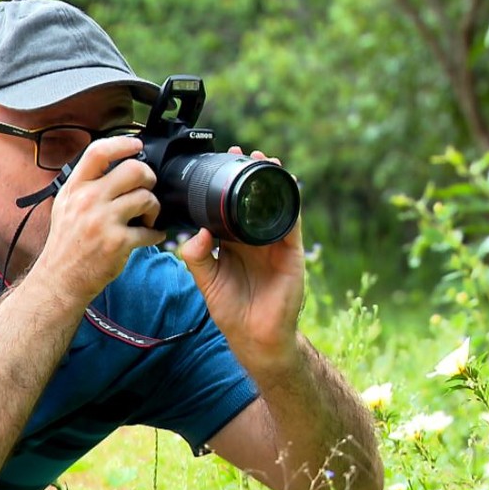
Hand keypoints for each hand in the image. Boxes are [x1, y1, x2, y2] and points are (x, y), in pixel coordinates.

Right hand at [35, 136, 164, 303]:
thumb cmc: (66, 242)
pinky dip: (156, 234)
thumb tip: (114, 163)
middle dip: (149, 177)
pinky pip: (150, 231)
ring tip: (148, 217)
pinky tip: (151, 236)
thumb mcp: (65, 204)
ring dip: (154, 208)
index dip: (122, 143)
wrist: (60, 278)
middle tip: (149, 187)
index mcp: (75, 187)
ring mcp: (103, 221)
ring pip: (146, 198)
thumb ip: (85, 183)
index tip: (136, 145)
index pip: (98, 152)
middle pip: (133, 170)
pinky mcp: (118, 242)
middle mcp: (88, 200)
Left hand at [180, 147, 304, 371]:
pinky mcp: (290, 250)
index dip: (224, 185)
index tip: (218, 163)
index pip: (227, 207)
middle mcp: (253, 239)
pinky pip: (291, 220)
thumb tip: (196, 232)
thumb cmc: (231, 310)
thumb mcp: (206, 280)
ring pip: (273, 204)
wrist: (256, 336)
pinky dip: (289, 201)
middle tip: (240, 153)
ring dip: (270, 181)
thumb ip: (197, 257)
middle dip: (247, 174)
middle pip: (251, 198)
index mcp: (232, 243)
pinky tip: (284, 184)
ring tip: (265, 160)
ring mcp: (273, 243)